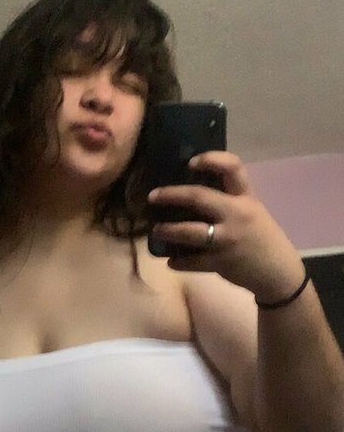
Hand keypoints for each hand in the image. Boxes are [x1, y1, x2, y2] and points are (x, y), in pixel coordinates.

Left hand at [148, 151, 305, 301]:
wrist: (279, 272)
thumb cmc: (262, 238)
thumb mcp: (253, 212)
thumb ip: (230, 200)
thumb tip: (193, 193)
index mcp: (246, 198)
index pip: (233, 167)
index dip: (211, 159)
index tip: (191, 162)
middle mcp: (237, 214)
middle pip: (199, 197)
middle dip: (171, 195)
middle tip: (153, 196)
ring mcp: (228, 239)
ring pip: (190, 232)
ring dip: (168, 230)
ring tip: (157, 231)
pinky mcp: (222, 262)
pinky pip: (193, 262)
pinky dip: (179, 262)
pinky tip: (172, 261)